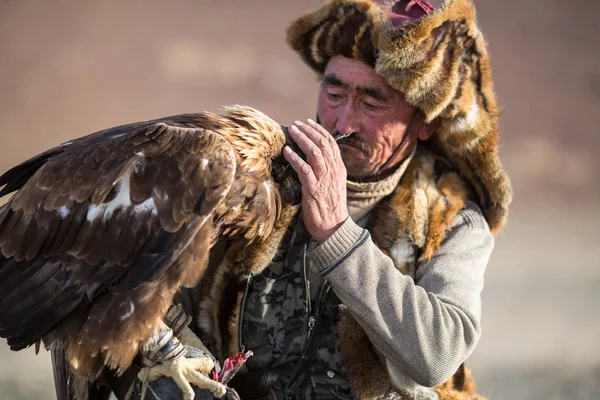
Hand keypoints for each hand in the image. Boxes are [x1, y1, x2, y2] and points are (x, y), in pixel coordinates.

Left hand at [283, 119, 348, 242]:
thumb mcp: (333, 185)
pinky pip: (304, 169)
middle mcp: (334, 171)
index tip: (308, 123)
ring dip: (302, 139)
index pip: (331, 143)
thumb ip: (327, 171)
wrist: (333, 227)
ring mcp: (324, 179)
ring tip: (292, 132)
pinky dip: (295, 158)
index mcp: (339, 169)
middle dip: (308, 131)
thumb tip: (315, 159)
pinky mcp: (314, 188)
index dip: (319, 131)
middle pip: (322, 144)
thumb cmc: (330, 207)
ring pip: (315, 152)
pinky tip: (286, 151)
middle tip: (296, 124)